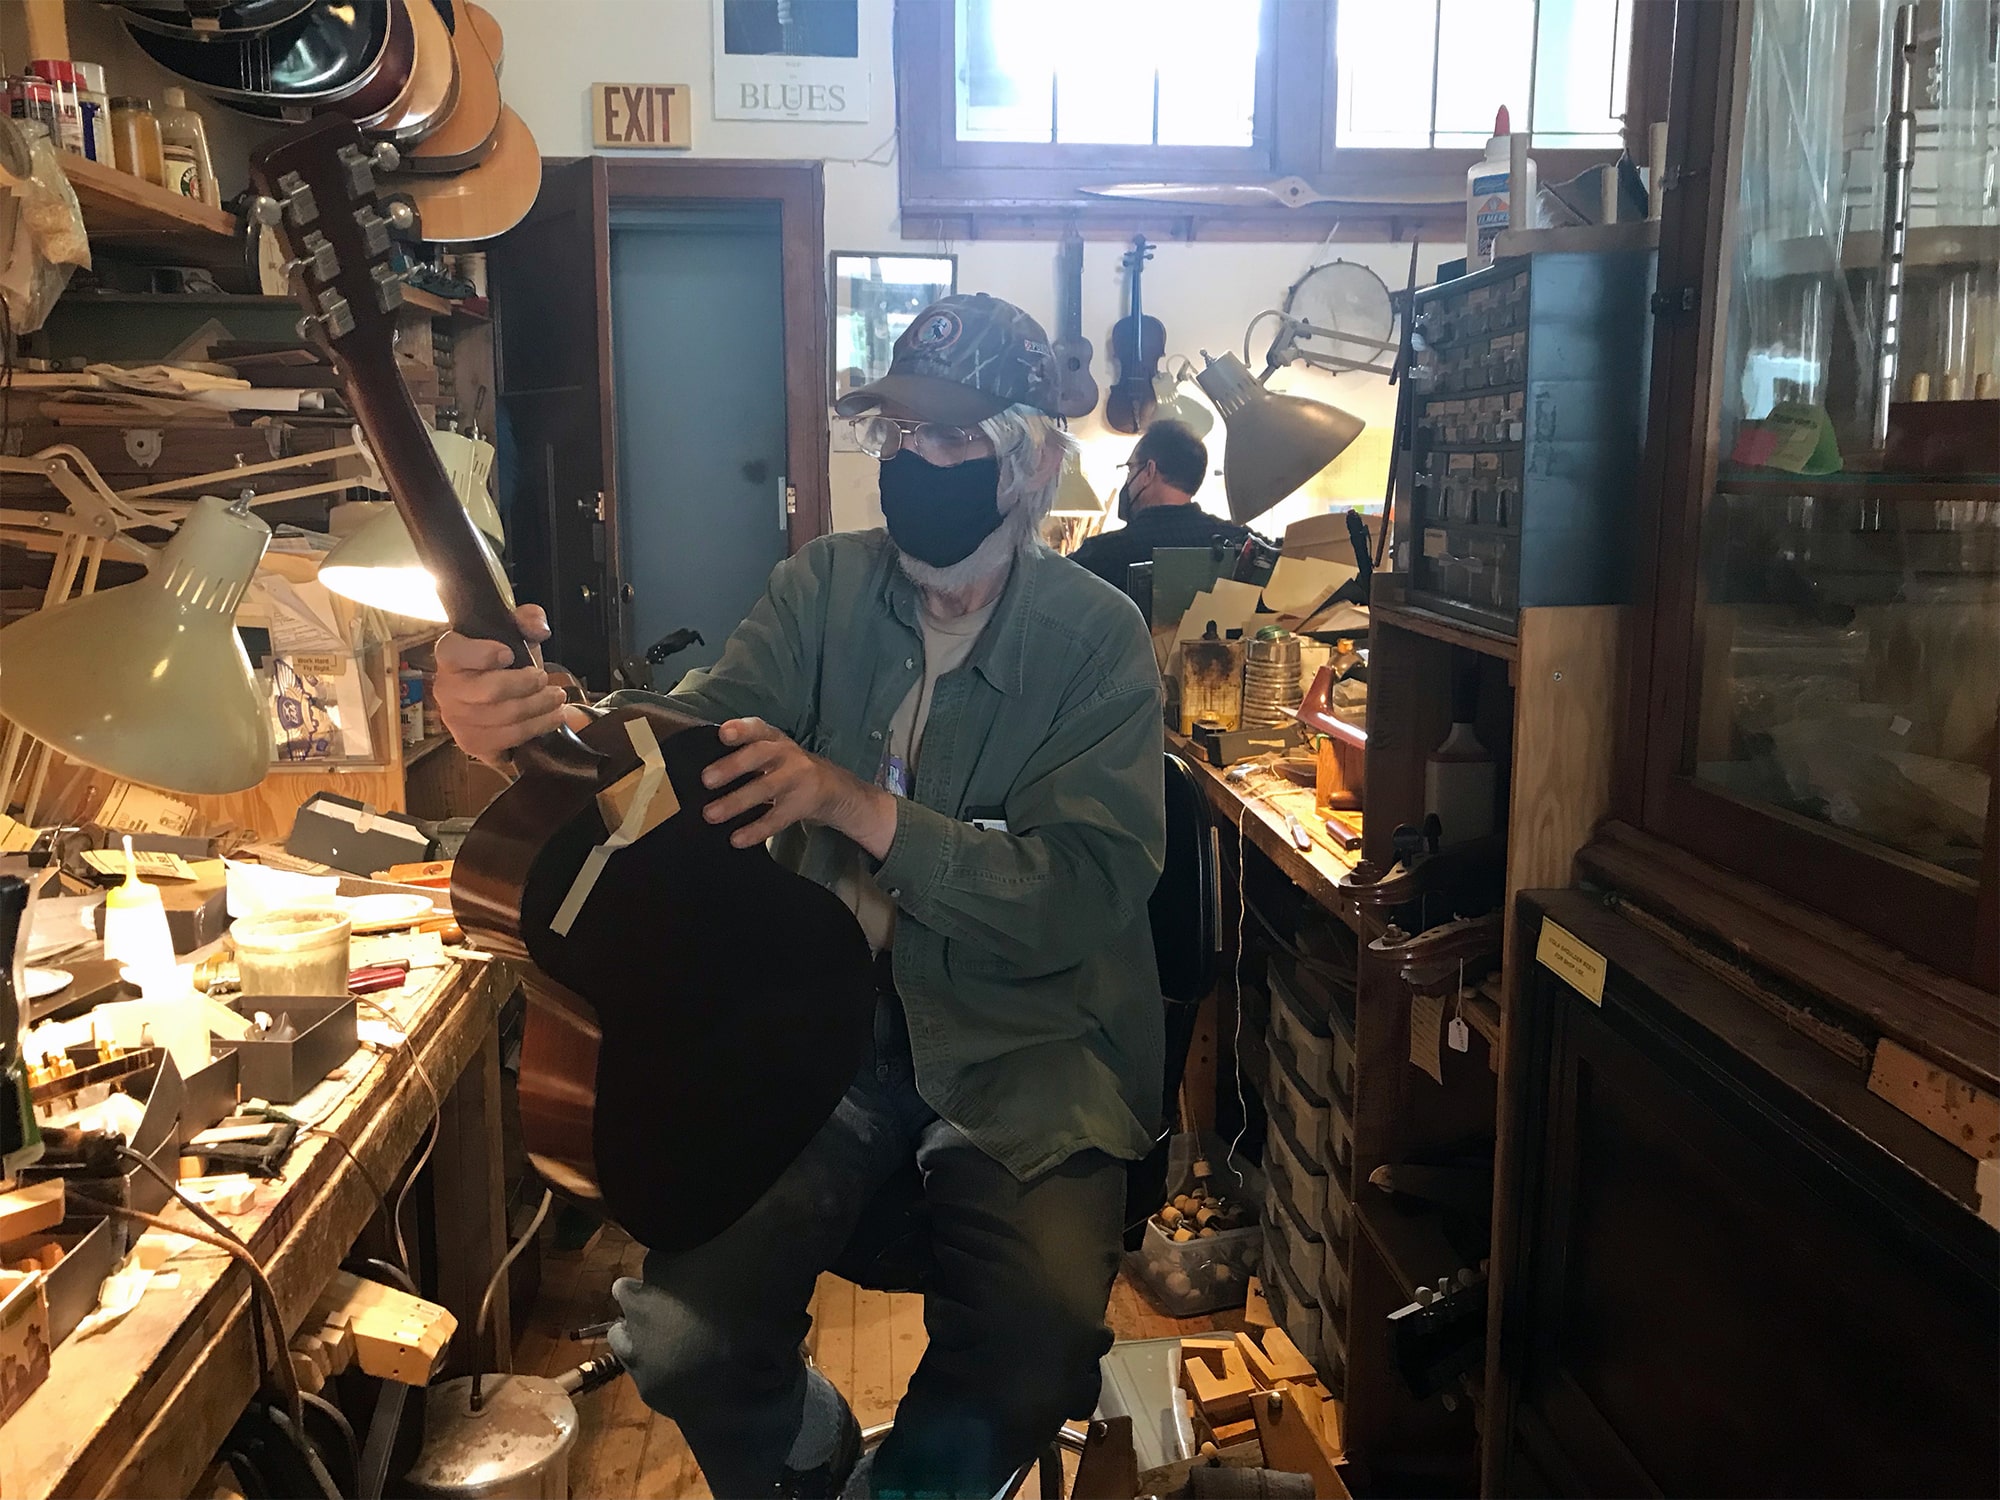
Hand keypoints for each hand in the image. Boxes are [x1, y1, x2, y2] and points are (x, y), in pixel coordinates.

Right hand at [432, 603, 589, 764]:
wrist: (497, 694)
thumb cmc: (505, 660)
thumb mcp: (515, 633)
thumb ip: (527, 620)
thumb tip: (539, 629)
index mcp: (449, 654)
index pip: (454, 652)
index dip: (482, 654)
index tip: (510, 654)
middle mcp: (445, 689)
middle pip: (490, 691)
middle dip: (527, 686)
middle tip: (547, 680)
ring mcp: (455, 720)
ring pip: (504, 719)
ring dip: (539, 709)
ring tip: (557, 700)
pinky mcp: (470, 743)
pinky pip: (507, 741)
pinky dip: (535, 730)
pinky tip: (551, 719)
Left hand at [701, 718, 896, 856]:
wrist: (833, 788)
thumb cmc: (785, 767)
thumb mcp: (770, 753)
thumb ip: (742, 755)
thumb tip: (697, 767)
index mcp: (774, 739)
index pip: (758, 728)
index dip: (741, 729)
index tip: (723, 734)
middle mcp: (786, 754)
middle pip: (760, 755)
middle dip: (733, 766)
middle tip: (706, 779)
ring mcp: (797, 779)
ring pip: (766, 788)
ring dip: (736, 801)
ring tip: (710, 814)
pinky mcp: (802, 805)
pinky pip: (777, 818)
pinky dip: (756, 830)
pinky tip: (736, 839)